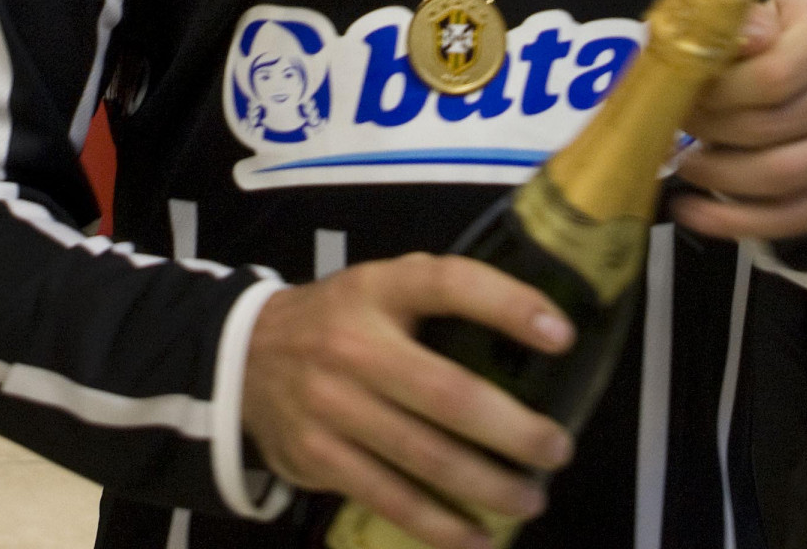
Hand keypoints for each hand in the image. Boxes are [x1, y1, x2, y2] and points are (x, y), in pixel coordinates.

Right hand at [241, 252, 574, 548]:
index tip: (561, 335)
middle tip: (556, 448)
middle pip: (446, 392)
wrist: (246, 357)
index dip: (508, 305)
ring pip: (423, 457)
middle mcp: (354, 343)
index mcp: (380, 288)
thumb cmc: (341, 320)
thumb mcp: (382, 285)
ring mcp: (332, 404)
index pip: (448, 283)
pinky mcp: (318, 457)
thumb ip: (441, 299)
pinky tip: (477, 536)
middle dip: (513, 430)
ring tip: (530, 498)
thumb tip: (538, 328)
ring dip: (487, 486)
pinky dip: (440, 525)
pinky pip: (389, 498)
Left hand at [671, 0, 806, 240]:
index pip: (770, 78)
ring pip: (783, 179)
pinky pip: (798, 217)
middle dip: (712, 134)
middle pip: (773, 129)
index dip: (717, 95)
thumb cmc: (794, 40)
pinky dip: (739, 222)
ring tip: (687, 164)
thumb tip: (736, 36)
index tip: (682, 95)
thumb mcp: (770, 15)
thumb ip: (745, 25)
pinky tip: (697, 212)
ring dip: (720, 178)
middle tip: (678, 127)